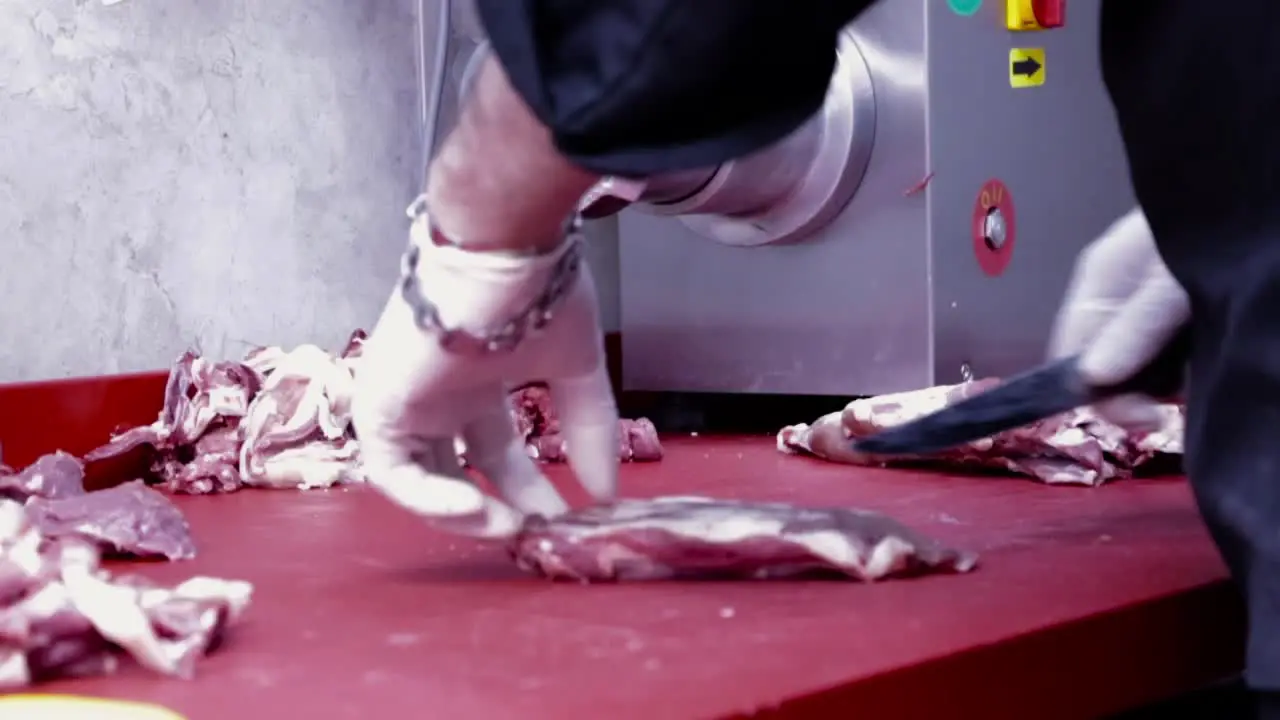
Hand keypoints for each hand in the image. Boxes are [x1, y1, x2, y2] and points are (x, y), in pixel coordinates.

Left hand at [351, 204, 619, 538]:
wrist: (499, 253)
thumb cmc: (537, 293)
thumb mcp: (577, 368)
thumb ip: (591, 428)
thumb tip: (607, 491)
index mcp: (478, 380)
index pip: (498, 450)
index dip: (531, 488)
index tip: (569, 516)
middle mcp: (438, 394)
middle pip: (462, 471)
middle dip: (504, 506)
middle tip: (539, 533)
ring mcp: (406, 400)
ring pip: (421, 480)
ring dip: (464, 514)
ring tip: (509, 527)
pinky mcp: (380, 406)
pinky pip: (394, 473)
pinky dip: (430, 501)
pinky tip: (477, 510)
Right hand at [1047, 207, 1190, 431]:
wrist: (1256, 204)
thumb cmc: (1210, 235)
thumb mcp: (1173, 283)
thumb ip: (1135, 328)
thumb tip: (1091, 380)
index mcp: (1100, 279)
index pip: (1069, 348)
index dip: (1092, 389)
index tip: (1137, 417)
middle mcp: (1115, 295)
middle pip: (1098, 360)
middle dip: (1126, 391)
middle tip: (1161, 415)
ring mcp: (1145, 305)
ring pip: (1132, 362)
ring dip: (1156, 383)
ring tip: (1191, 380)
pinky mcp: (1175, 314)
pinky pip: (1161, 356)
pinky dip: (1178, 370)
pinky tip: (1198, 366)